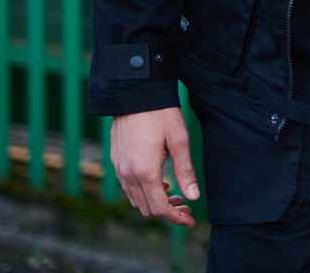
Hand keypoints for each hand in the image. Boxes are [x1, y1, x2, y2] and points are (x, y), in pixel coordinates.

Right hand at [111, 106, 200, 226]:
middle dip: (167, 211)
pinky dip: (143, 191)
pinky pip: (128, 187)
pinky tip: (158, 180)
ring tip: (174, 192)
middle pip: (147, 208)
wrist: (134, 91)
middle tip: (186, 204)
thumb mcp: (179, 140)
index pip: (160, 208)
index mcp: (145, 172)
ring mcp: (119, 168)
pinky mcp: (116, 160)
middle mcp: (128, 175)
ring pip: (136, 200)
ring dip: (154, 201)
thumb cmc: (160, 113)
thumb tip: (193, 197)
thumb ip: (185, 171)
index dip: (176, 217)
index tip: (190, 218)